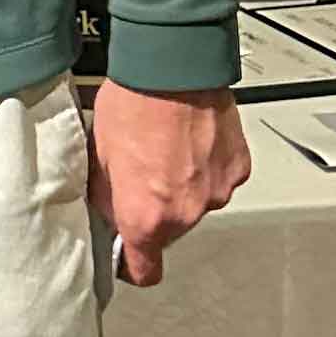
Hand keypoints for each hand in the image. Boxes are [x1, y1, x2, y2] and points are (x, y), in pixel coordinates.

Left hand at [85, 80, 250, 286]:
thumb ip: (106, 197)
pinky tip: (189, 141)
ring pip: (195, 204)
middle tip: (141, 176)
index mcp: (147, 218)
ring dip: (182, 187)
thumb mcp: (98, 156)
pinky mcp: (237, 168)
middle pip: (169, 232)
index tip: (128, 256)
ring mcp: (216, 191)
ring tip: (167, 150)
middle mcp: (187, 213)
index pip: (145, 271)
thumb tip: (110, 211)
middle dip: (155, 211)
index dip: (133, 265)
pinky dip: (205, 167)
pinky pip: (217, 179)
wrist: (173, 65)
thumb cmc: (133, 103)